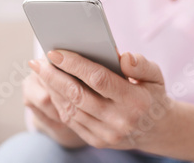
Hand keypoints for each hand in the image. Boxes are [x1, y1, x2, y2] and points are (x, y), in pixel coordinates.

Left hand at [28, 50, 173, 149]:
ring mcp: (106, 134)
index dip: (74, 65)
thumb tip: (122, 56)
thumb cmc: (151, 94)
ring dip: (51, 89)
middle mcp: (119, 120)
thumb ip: (141, 63)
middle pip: (77, 95)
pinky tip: (50, 88)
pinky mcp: (97, 141)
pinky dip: (58, 103)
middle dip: (53, 76)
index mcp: (134, 100)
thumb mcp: (155, 75)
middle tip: (37, 62)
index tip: (54, 52)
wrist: (157, 129)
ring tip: (41, 72)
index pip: (98, 79)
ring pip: (70, 109)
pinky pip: (71, 120)